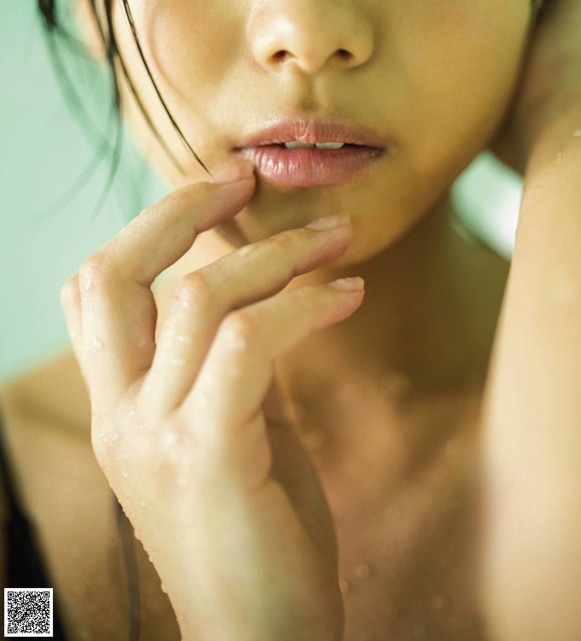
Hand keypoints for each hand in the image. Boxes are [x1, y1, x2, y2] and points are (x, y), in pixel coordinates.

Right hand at [61, 165, 362, 640]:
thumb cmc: (260, 538)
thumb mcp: (234, 436)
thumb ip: (233, 368)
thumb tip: (264, 295)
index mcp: (117, 408)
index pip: (93, 290)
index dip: (150, 226)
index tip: (219, 190)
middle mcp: (117, 416)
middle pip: (113, 274)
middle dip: (180, 210)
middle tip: (246, 178)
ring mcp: (153, 436)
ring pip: (200, 298)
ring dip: (278, 254)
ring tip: (340, 241)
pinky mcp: (206, 457)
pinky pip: (252, 343)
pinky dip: (305, 305)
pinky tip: (349, 296)